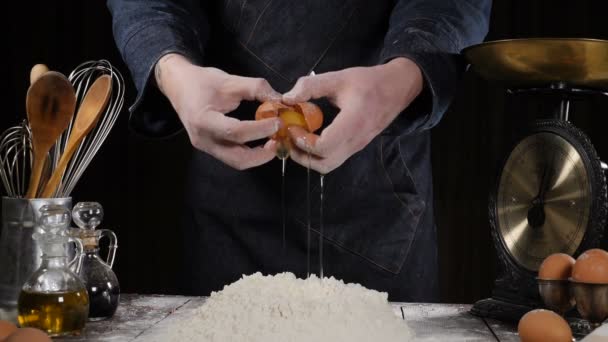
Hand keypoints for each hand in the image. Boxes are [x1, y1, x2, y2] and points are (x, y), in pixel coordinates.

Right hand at [155, 54, 281, 169]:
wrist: (179, 86)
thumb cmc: (202, 82)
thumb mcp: (230, 80)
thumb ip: (256, 88)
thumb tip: (281, 100)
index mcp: (204, 120)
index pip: (235, 132)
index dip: (259, 129)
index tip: (277, 121)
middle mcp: (203, 139)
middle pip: (237, 159)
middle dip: (262, 155)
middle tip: (279, 141)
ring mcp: (206, 147)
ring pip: (236, 161)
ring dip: (258, 156)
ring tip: (274, 142)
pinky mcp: (211, 148)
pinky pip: (233, 156)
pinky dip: (250, 153)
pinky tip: (262, 142)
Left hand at [281, 57, 423, 173]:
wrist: (397, 88)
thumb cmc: (369, 82)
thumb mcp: (339, 77)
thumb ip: (311, 86)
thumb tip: (287, 98)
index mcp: (353, 123)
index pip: (324, 147)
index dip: (302, 141)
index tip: (292, 125)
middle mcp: (355, 141)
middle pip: (323, 165)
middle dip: (301, 155)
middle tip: (287, 138)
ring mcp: (356, 147)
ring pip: (328, 165)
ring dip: (308, 157)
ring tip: (295, 139)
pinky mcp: (355, 147)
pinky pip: (334, 158)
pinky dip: (317, 153)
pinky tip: (308, 137)